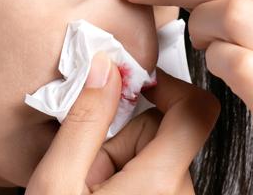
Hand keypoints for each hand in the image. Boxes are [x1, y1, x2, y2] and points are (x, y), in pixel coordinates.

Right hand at [26, 51, 219, 193]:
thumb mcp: (56, 182)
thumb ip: (84, 122)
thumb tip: (103, 69)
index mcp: (158, 182)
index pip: (195, 110)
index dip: (169, 84)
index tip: (134, 82)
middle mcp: (178, 191)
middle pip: (164, 129)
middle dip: (123, 134)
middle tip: (86, 163)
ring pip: (154, 150)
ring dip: (119, 156)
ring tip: (87, 183)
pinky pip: (150, 170)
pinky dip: (124, 172)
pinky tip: (96, 190)